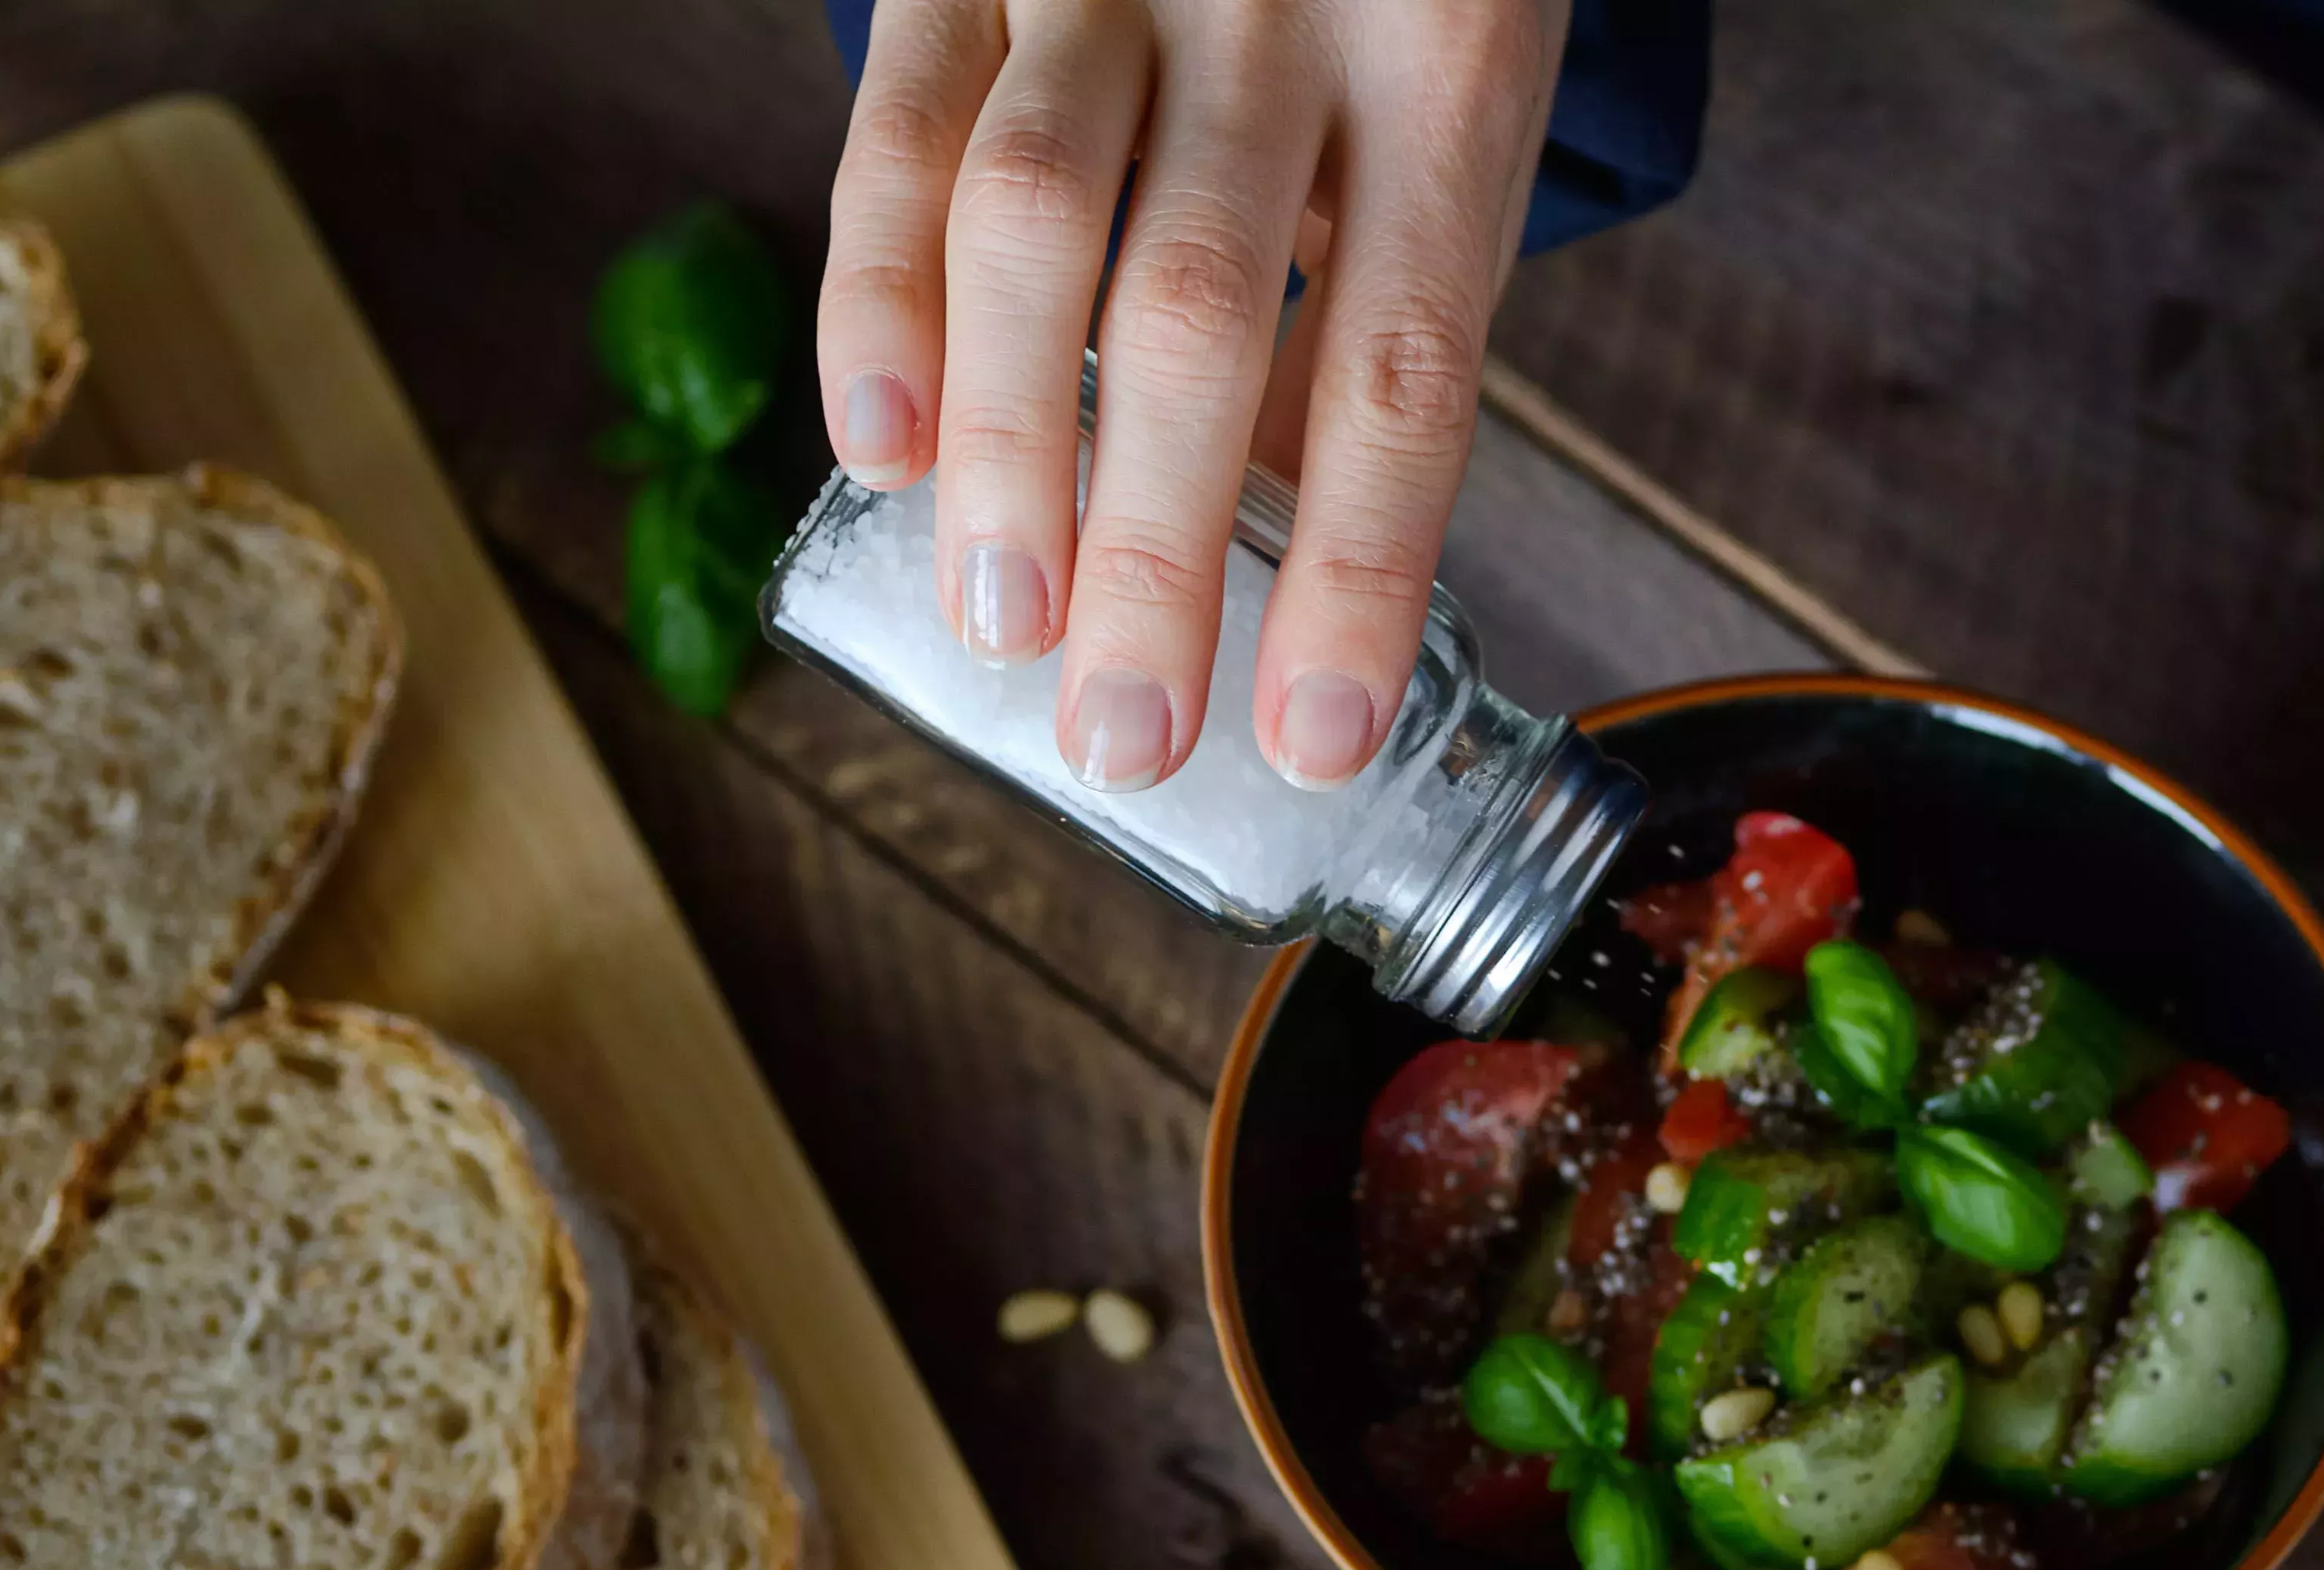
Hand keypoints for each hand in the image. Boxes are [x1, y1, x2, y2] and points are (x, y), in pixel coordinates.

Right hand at [817, 0, 1570, 791]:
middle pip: (1197, 312)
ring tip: (1000, 622)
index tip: (1314, 741)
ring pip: (1029, 222)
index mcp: (1444, 69)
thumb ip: (1359, 302)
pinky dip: (879, 297)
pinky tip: (883, 445)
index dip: (1360, 568)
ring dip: (1005, 446)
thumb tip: (1264, 544)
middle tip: (1119, 735)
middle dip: (1148, 550)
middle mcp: (1282, 5)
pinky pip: (904, 125)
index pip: (1402, 363)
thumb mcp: (1440, 116)